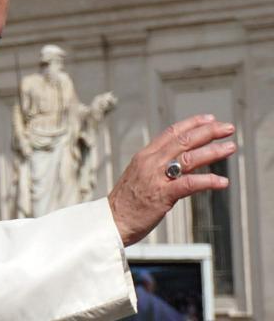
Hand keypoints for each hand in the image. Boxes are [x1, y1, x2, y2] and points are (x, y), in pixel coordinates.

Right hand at [108, 114, 235, 245]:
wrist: (112, 221)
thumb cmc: (126, 202)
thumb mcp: (139, 176)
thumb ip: (157, 166)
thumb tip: (178, 162)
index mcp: (144, 156)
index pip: (171, 132)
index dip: (192, 123)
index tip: (209, 119)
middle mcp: (150, 162)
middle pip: (183, 140)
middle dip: (208, 132)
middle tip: (228, 128)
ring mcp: (156, 178)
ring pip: (189, 158)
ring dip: (213, 151)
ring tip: (230, 147)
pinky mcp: (162, 196)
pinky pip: (189, 184)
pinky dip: (208, 181)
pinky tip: (222, 181)